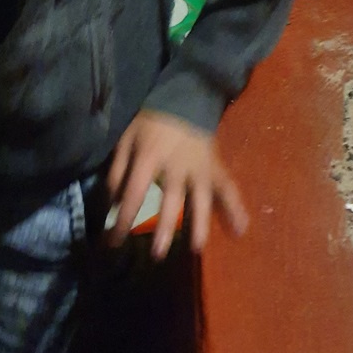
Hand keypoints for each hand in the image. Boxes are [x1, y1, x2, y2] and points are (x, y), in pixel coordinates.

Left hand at [106, 109, 247, 259]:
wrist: (184, 98)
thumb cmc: (151, 122)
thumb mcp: (126, 139)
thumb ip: (117, 170)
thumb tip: (111, 203)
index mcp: (149, 157)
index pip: (134, 193)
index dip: (122, 219)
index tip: (113, 242)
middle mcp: (176, 165)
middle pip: (171, 200)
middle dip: (165, 228)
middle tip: (158, 254)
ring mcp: (199, 167)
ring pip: (201, 198)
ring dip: (199, 223)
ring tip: (196, 248)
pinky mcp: (215, 167)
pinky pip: (228, 188)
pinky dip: (236, 208)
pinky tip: (241, 229)